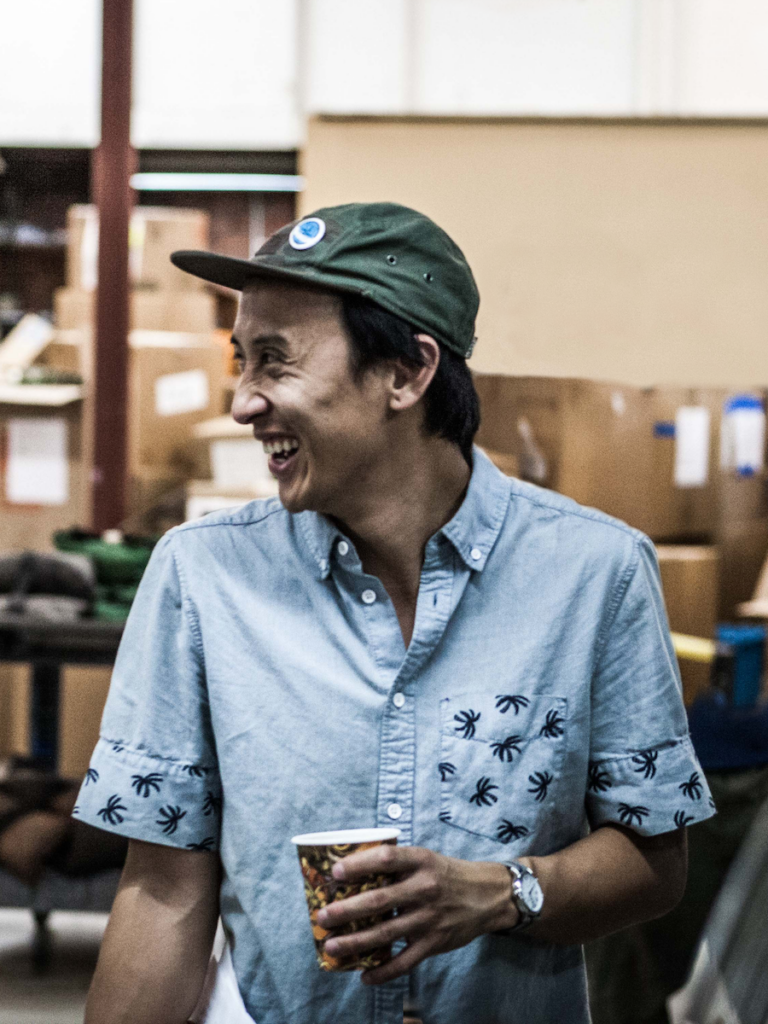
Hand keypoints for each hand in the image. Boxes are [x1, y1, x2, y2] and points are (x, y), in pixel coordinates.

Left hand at [315, 845, 515, 983]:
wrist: (487, 896)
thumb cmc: (446, 874)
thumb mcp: (425, 858)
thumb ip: (396, 864)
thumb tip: (352, 871)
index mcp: (420, 861)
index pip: (386, 859)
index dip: (359, 864)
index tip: (335, 872)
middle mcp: (424, 888)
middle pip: (379, 900)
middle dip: (346, 910)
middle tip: (322, 916)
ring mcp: (429, 918)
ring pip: (385, 933)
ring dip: (355, 942)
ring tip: (331, 946)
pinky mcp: (434, 943)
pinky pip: (404, 962)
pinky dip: (382, 972)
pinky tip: (363, 976)